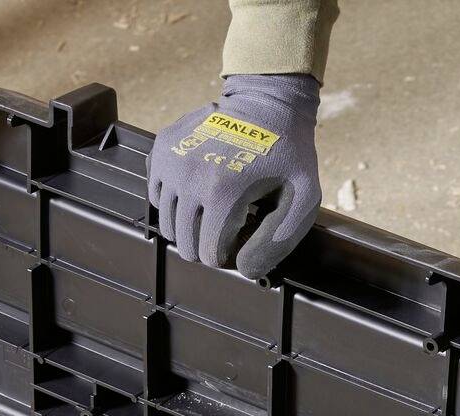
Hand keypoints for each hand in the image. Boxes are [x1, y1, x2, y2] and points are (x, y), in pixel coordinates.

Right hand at [149, 73, 321, 278]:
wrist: (266, 102)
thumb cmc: (288, 153)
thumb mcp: (302, 201)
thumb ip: (277, 242)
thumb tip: (244, 270)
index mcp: (222, 194)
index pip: (209, 254)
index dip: (228, 255)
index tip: (242, 239)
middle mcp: (188, 178)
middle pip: (184, 243)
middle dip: (205, 245)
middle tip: (228, 228)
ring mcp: (170, 162)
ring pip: (167, 224)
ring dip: (189, 226)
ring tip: (214, 211)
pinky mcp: (161, 150)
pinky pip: (157, 196)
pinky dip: (174, 202)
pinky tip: (197, 192)